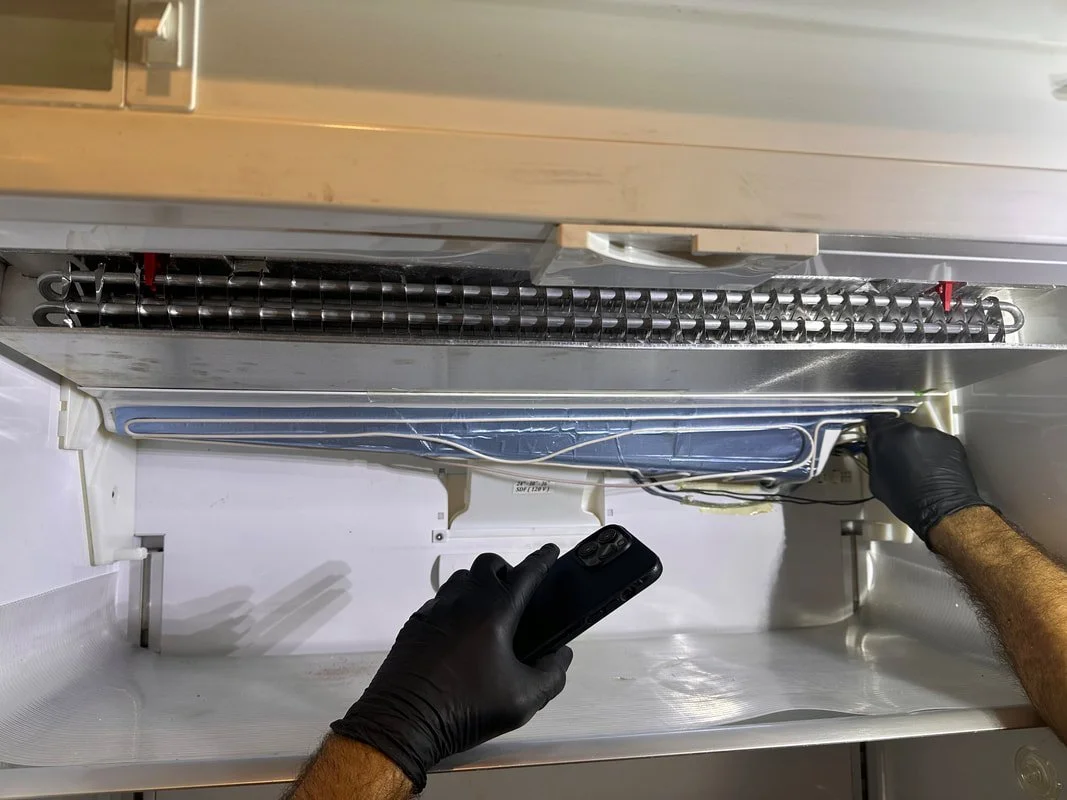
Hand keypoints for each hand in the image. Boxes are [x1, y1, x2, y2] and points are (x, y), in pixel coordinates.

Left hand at [331, 544, 572, 791]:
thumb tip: (560, 655)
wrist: (405, 720)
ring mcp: (436, 609)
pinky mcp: (416, 623)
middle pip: (488, 564)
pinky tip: (459, 633)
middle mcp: (464, 601)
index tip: (551, 551)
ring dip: (478, 585)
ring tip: (488, 612)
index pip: (526, 573)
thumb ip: (552, 674)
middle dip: (506, 569)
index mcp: (495, 611)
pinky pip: (439, 601)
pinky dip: (455, 606)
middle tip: (516, 591)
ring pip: (461, 579)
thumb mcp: (524, 699)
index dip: (543, 559)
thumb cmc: (466, 708)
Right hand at [866, 417, 988, 544]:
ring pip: (919, 435)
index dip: (877, 431)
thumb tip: (877, 452)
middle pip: (899, 428)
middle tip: (900, 458)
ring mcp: (932, 434)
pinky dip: (935, 451)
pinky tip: (935, 468)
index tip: (878, 438)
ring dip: (918, 446)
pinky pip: (937, 442)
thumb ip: (875, 459)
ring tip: (920, 467)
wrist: (942, 509)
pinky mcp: (951, 441)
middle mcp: (909, 431)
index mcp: (886, 438)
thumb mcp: (876, 481)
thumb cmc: (907, 500)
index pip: (877, 421)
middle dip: (898, 440)